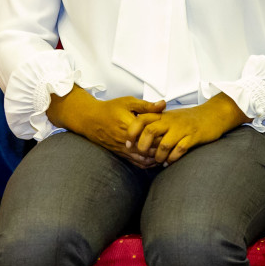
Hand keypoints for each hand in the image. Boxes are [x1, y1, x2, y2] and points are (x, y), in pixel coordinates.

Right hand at [47, 86, 166, 167]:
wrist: (90, 119)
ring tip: (168, 154)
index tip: (174, 132)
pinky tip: (156, 160)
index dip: (164, 135)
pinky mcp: (120, 154)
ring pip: (143, 159)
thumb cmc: (110, 109)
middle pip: (149, 149)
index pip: (151, 135)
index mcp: (129, 127)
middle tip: (175, 145)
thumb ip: (147, 105)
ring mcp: (122, 149)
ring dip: (156, 158)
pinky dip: (147, 163)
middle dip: (162, 149)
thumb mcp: (128, 102)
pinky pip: (136, 162)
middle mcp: (126, 141)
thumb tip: (164, 104)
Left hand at [132, 94, 248, 164]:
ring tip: (158, 161)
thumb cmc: (189, 119)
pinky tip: (169, 162)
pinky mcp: (193, 137)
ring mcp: (182, 129)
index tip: (128, 143)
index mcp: (163, 115)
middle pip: (150, 131)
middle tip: (142, 155)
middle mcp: (171, 121)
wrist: (213, 115)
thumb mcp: (170, 116)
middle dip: (143, 146)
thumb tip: (137, 137)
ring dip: (158, 156)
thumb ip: (155, 123)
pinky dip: (172, 159)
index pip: (141, 119)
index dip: (132, 132)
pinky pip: (180, 150)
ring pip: (164, 144)